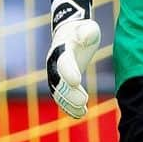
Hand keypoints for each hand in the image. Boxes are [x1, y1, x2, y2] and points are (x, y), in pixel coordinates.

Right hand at [46, 0, 100, 119]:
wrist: (70, 31)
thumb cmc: (82, 29)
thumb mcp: (88, 27)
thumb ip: (87, 31)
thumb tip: (85, 36)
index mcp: (62, 49)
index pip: (63, 62)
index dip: (68, 72)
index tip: (77, 82)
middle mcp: (54, 63)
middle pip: (58, 81)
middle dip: (69, 93)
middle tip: (83, 101)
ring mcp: (55, 73)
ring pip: (58, 92)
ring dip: (68, 103)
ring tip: (82, 111)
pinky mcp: (59, 81)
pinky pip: (61, 96)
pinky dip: (69, 106)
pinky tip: (80, 114)